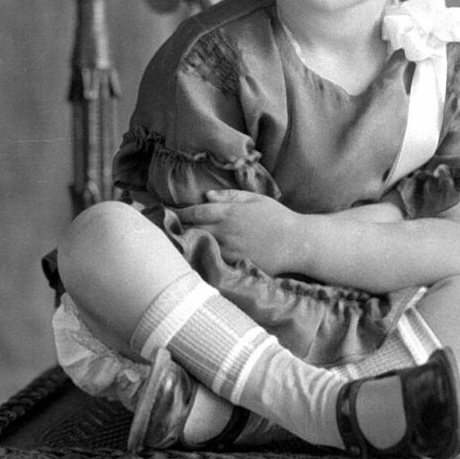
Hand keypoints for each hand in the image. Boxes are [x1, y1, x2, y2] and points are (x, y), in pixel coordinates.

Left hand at [179, 190, 299, 274]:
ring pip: (199, 245)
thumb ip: (230, 196)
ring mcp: (228, 248)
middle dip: (178, 228)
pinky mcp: (234, 263)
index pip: (196, 212)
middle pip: (192, 229)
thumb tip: (207, 196)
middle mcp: (225, 230)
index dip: (180, 212)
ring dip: (186, 243)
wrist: (296, 243)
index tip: (167, 212)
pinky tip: (192, 256)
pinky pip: (211, 259)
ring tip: (173, 242)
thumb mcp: (256, 199)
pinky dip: (200, 256)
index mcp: (229, 212)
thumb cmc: (278, 218)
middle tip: (164, 228)